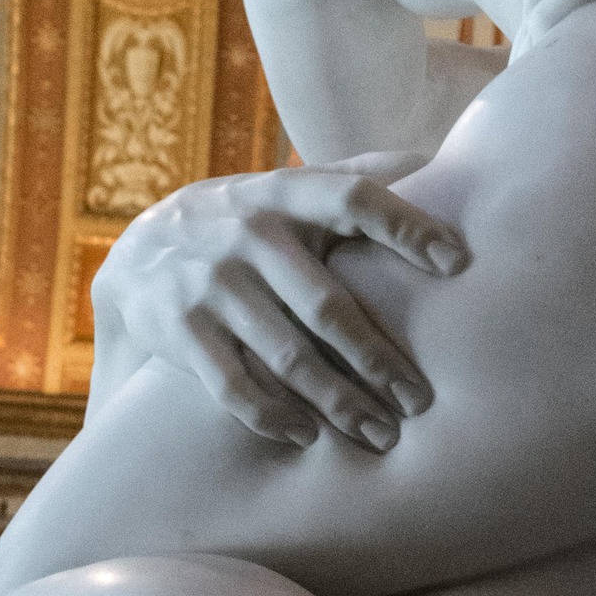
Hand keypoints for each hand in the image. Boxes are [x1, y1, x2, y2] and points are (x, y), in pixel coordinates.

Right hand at [89, 161, 466, 450]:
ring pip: (287, 355)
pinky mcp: (181, 329)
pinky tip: (308, 436)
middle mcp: (247, 235)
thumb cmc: (249, 224)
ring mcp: (211, 284)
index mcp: (286, 196)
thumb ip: (357, 177)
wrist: (138, 254)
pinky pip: (233, 385)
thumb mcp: (291, 190)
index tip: (457, 263)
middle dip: (379, 359)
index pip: (353, 198)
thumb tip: (437, 158)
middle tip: (422, 401)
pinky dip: (273, 416)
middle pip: (327, 305)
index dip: (406, 225)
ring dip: (338, 402)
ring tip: (380, 435)